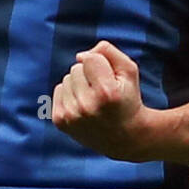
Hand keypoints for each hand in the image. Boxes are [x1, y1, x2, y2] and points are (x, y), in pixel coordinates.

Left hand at [52, 41, 151, 161]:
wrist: (125, 137)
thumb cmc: (127, 98)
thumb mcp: (129, 70)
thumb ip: (108, 52)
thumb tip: (79, 56)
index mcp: (106, 93)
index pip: (90, 58)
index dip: (102, 65)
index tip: (112, 81)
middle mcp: (87, 106)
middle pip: (76, 68)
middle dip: (89, 75)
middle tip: (103, 92)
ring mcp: (71, 116)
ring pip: (67, 79)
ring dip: (79, 85)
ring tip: (94, 100)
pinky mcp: (60, 121)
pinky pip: (58, 90)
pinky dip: (70, 94)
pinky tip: (83, 106)